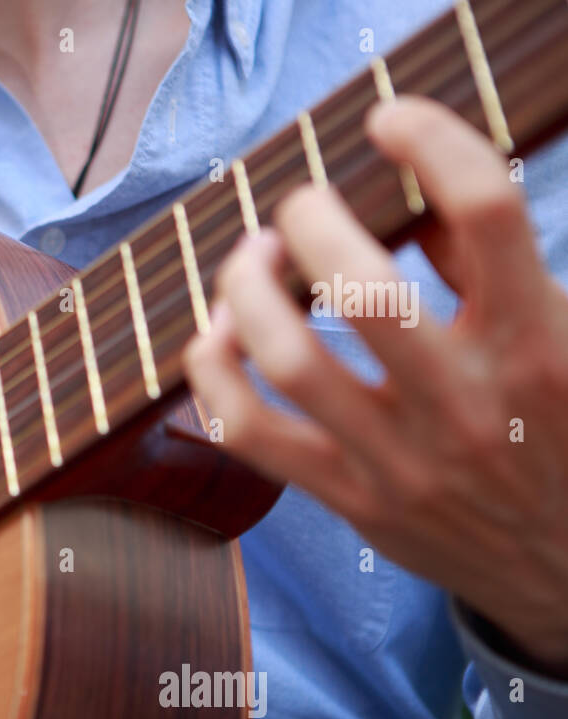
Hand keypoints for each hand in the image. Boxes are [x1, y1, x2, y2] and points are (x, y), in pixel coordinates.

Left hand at [185, 95, 567, 675]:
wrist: (566, 569)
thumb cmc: (559, 435)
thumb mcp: (567, 345)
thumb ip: (494, 272)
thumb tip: (413, 199)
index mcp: (539, 346)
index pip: (486, 214)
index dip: (433, 144)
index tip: (391, 122)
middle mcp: (469, 404)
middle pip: (362, 289)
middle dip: (311, 223)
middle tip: (299, 205)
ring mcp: (403, 461)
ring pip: (289, 360)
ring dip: (247, 291)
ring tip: (250, 257)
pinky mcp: (351, 501)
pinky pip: (249, 434)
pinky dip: (212, 374)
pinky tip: (216, 336)